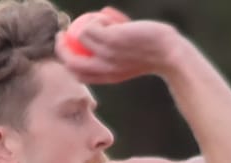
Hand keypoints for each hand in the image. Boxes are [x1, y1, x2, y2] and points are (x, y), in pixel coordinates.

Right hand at [58, 8, 182, 84]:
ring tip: (107, 21)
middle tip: (61, 34)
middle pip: (70, 62)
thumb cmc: (154, 52)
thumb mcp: (130, 55)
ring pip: (80, 36)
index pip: (79, 75)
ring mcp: (105, 54)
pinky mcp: (109, 39)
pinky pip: (92, 24)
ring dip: (89, 24)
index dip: (68, 62)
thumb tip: (97, 25)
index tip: (67, 49)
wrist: (170, 53)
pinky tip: (112, 17)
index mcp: (108, 77)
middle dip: (60, 48)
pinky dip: (98, 18)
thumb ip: (113, 46)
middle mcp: (103, 69)